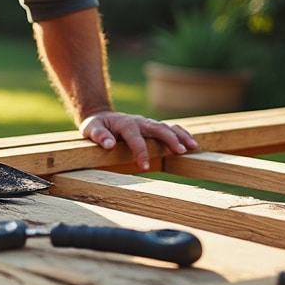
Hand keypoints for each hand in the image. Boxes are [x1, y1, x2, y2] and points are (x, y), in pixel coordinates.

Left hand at [79, 110, 198, 170]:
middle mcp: (140, 122)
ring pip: (167, 127)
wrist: (102, 116)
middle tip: (180, 151)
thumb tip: (109, 144)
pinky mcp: (153, 127)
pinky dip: (181, 134)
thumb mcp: (91, 129)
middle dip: (169, 139)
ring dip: (180, 136)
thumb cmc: (96, 125)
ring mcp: (148, 124)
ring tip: (193, 147)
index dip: (141, 152)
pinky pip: (170, 129)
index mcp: (125, 124)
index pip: (135, 138)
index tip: (145, 167)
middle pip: (158, 128)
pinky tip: (192, 144)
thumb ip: (99, 136)